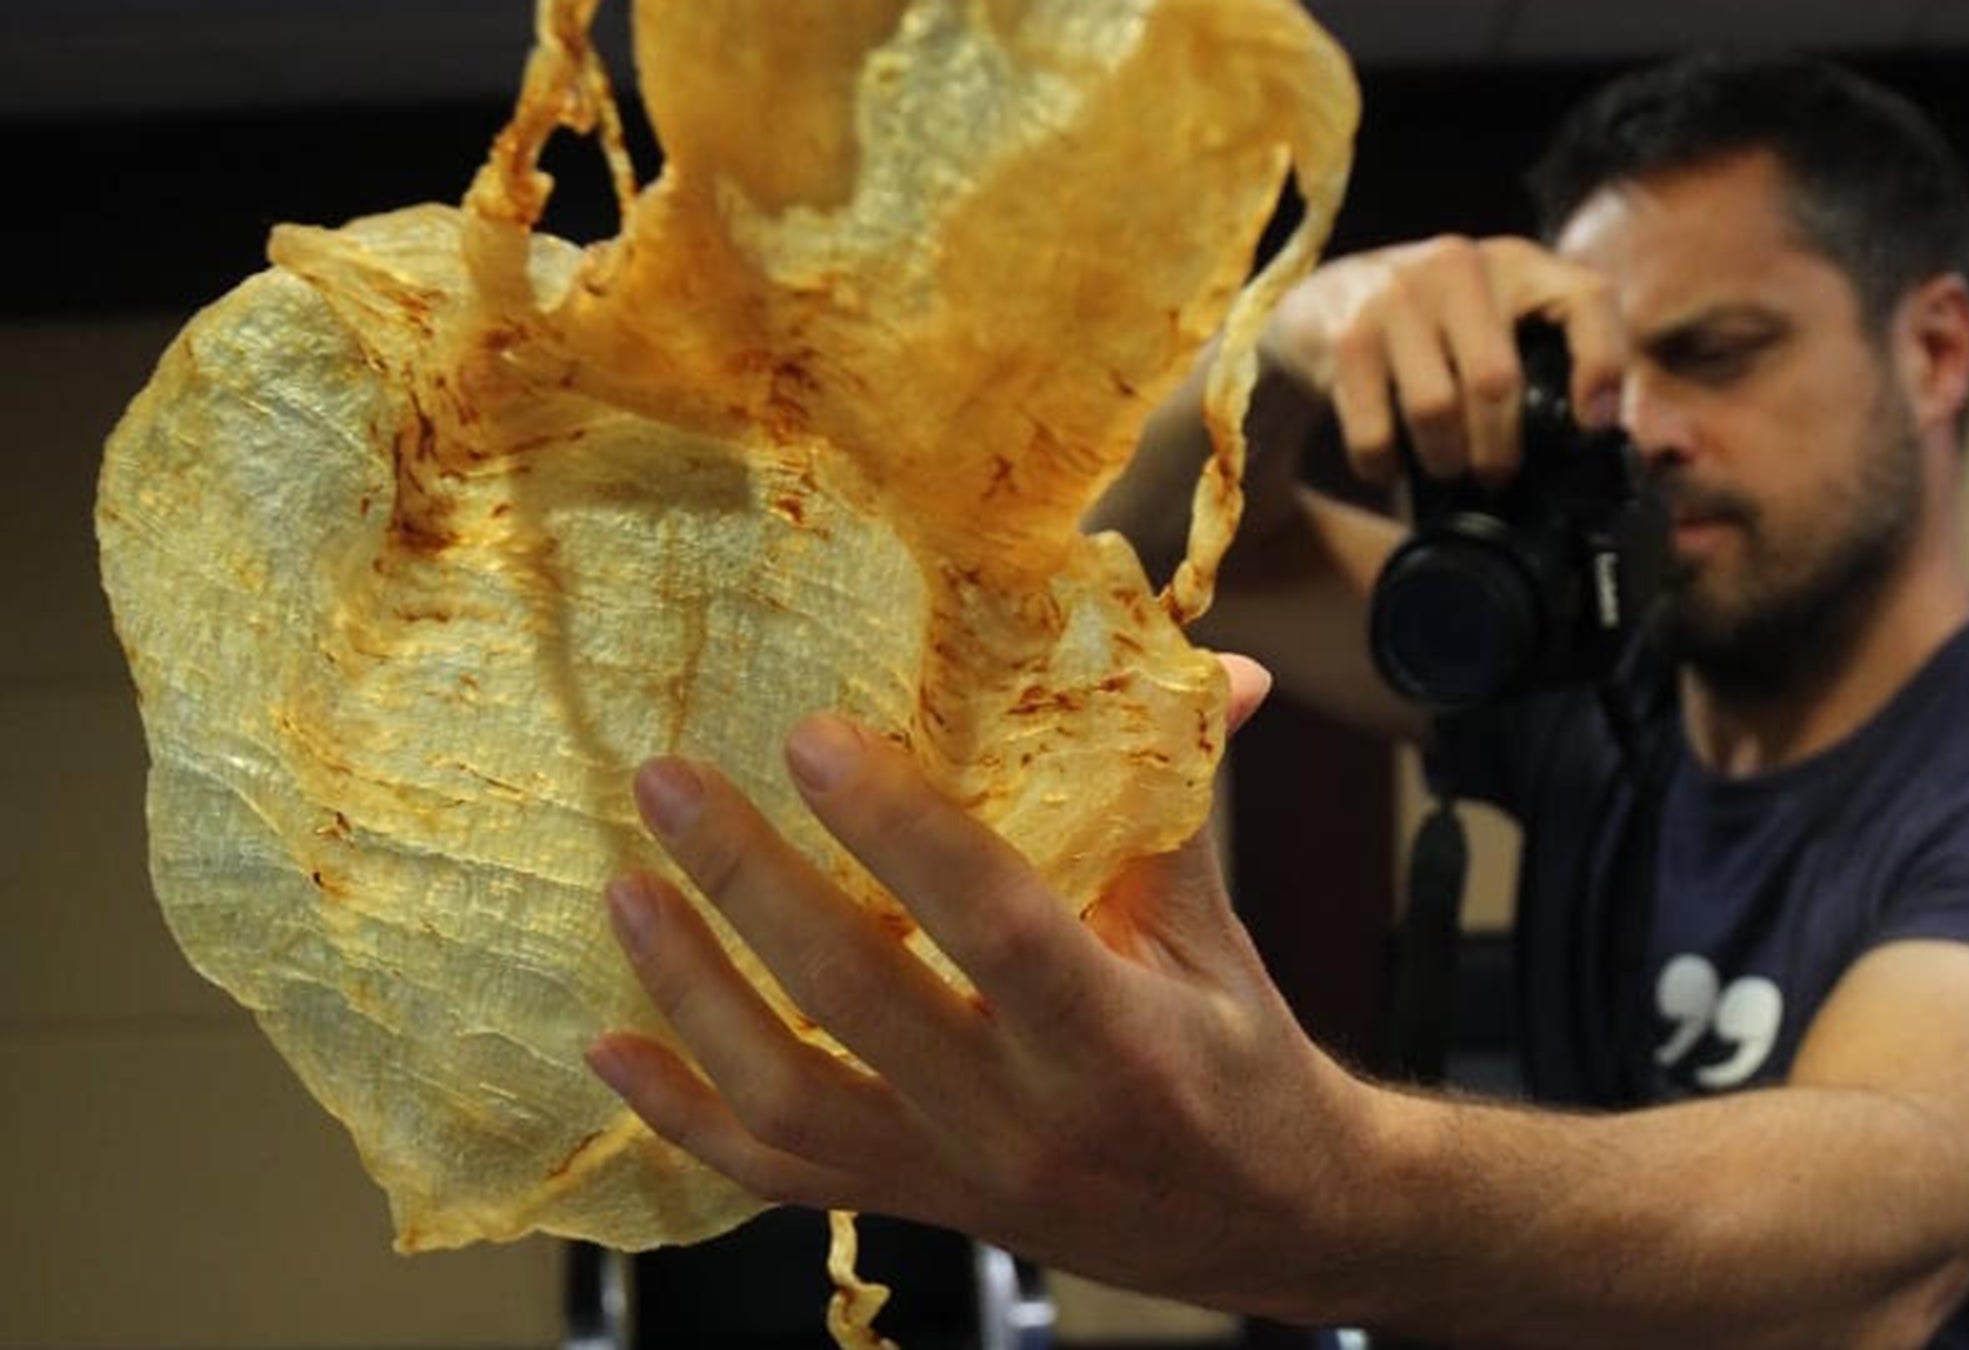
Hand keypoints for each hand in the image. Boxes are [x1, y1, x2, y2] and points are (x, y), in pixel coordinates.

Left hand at [588, 655, 1383, 1313]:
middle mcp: (1024, 1120)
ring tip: (626, 888)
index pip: (993, 926)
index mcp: (1117, 1039)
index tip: (812, 738)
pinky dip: (678, 1113)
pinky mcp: (913, 1203)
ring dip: (692, 990)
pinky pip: (773, 1173)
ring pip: (788, 1099)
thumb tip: (1219, 662)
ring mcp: (955, 1176)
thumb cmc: (1236, 1055)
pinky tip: (610, 1046)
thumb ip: (1179, 795)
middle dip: (749, 882)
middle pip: (857, 1001)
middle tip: (671, 782)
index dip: (899, 831)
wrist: (1260, 1220)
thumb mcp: (1216, 929)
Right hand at [1262, 234, 1624, 486]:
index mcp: (1514, 262)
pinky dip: (1385, 465)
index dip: (1602, 365)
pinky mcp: (1346, 335)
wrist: (1318, 305)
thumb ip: (1544, 355)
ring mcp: (1396, 294)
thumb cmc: (1427, 327)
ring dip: (1444, 460)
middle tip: (1495, 475)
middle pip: (1497, 381)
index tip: (1594, 426)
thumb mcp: (1490, 318)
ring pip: (1436, 410)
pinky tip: (1388, 461)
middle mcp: (1458, 263)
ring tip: (1444, 466)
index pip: (1585, 298)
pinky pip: (1376, 432)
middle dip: (1500, 451)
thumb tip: (1600, 435)